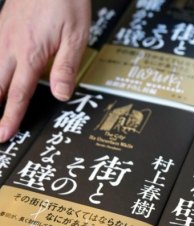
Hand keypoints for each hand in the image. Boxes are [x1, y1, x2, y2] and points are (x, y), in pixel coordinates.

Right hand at [0, 0, 90, 141]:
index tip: (4, 134)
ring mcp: (2, 36)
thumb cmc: (66, 3)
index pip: (19, 94)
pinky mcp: (1, 26)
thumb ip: (67, 67)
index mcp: (31, 54)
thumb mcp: (76, 37)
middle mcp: (11, 47)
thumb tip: (61, 95)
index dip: (11, 117)